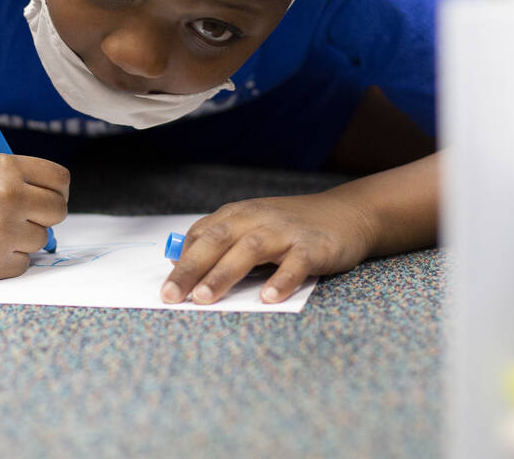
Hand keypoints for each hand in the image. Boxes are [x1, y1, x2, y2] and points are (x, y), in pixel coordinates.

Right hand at [0, 153, 68, 280]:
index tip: (49, 196)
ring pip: (40, 239)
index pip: (59, 179)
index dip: (57, 190)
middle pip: (58, 211)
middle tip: (25, 217)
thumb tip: (53, 195)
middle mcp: (8, 197)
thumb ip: (15, 177)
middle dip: (45, 215)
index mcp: (5, 167)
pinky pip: (22, 263)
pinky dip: (7, 259)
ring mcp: (2, 232)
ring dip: (22, 238)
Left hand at [160, 191, 375, 304]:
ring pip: (249, 250)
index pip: (201, 235)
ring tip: (205, 299)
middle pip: (217, 240)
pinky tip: (269, 298)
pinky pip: (295, 264)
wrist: (347, 214)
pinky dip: (281, 280)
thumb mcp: (252, 226)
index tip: (165, 287)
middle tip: (171, 296)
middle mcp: (257, 219)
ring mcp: (285, 232)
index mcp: (238, 215)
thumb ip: (220, 242)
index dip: (182, 260)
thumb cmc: (290, 227)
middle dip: (191, 269)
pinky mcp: (313, 247)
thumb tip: (178, 263)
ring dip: (224, 274)